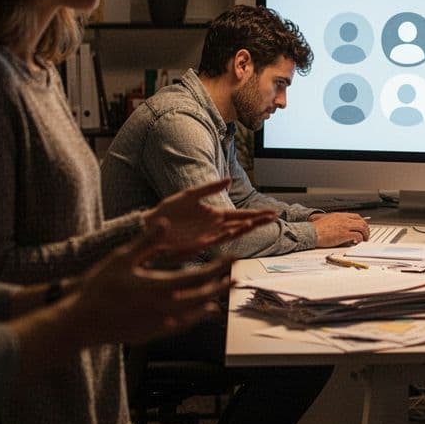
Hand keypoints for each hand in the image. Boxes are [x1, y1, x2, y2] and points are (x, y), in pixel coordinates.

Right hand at [65, 222, 235, 345]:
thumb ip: (146, 241)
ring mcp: (159, 324)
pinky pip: (180, 326)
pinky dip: (193, 318)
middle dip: (221, 287)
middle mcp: (164, 308)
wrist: (81, 322)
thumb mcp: (121, 258)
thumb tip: (165, 222)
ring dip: (209, 303)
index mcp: (159, 287)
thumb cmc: (99, 288)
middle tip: (235, 279)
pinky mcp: (152, 334)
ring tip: (220, 297)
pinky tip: (197, 314)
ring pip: (193, 315)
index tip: (233, 260)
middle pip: (202, 298)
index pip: (198, 277)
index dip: (218, 268)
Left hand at [143, 179, 277, 256]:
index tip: (273, 212)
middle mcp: (215, 226)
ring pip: (232, 232)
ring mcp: (208, 235)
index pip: (241, 214)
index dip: (257, 213)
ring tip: (258, 222)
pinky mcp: (198, 243)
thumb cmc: (169, 210)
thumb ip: (209, 188)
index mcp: (214, 214)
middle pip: (241, 223)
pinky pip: (216, 239)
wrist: (150, 225)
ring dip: (244, 227)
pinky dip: (227, 234)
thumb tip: (229, 180)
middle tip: (274, 217)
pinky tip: (236, 229)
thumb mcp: (190, 195)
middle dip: (258, 221)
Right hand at [312, 212, 369, 247]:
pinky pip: (357, 236)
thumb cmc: (316, 229)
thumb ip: (335, 223)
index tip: (363, 227)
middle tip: (366, 235)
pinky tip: (357, 242)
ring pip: (362, 227)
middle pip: (361, 221)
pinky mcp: (344, 234)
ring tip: (364, 240)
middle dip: (366, 229)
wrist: (311, 232)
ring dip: (365, 234)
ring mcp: (344, 226)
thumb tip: (340, 229)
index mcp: (339, 215)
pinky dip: (360, 239)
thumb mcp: (327, 221)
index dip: (361, 222)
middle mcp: (344, 219)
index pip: (356, 216)